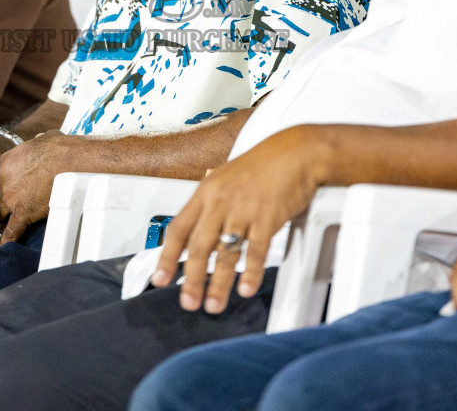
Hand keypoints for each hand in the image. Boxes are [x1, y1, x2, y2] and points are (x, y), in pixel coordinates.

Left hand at [0, 131, 70, 244]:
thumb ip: (38, 143)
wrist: (70, 160)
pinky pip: (11, 231)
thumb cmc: (62, 148)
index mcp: (4, 163)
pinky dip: (4, 242)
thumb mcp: (44, 140)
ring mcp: (11, 198)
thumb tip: (42, 139)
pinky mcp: (23, 212)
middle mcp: (2, 181)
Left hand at [150, 127, 322, 313]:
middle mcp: (220, 202)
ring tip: (214, 305)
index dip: (167, 257)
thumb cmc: (262, 165)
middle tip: (188, 303)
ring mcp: (243, 210)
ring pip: (224, 253)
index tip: (160, 279)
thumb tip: (195, 224)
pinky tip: (245, 288)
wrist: (296, 152)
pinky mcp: (267, 217)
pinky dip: (250, 272)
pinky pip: (255, 250)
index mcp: (206, 192)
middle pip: (198, 246)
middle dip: (191, 279)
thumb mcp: (226, 177)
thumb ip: (210, 202)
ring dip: (218, 284)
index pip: (178, 229)